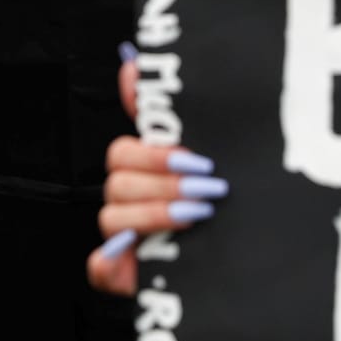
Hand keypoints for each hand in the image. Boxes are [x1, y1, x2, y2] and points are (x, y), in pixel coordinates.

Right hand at [89, 55, 226, 296]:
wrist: (242, 276)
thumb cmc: (222, 219)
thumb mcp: (210, 165)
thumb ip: (176, 120)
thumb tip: (134, 65)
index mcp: (149, 173)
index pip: (128, 148)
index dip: (152, 148)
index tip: (191, 154)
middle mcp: (132, 201)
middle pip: (119, 174)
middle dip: (164, 178)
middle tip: (208, 185)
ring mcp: (123, 238)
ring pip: (111, 214)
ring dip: (153, 213)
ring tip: (197, 214)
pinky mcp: (118, 273)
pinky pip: (97, 265)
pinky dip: (110, 261)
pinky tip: (136, 255)